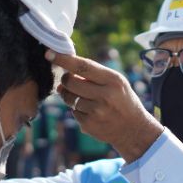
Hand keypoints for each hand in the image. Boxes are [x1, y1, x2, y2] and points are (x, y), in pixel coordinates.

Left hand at [48, 51, 162, 163]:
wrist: (134, 129)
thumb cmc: (122, 100)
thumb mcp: (115, 83)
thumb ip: (92, 76)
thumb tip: (61, 79)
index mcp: (113, 80)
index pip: (83, 67)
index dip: (64, 59)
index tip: (49, 53)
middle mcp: (105, 95)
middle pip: (70, 82)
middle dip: (65, 80)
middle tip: (69, 80)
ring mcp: (96, 112)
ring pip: (69, 98)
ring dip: (71, 97)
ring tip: (87, 100)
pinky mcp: (89, 125)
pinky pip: (73, 112)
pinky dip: (78, 111)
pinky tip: (92, 113)